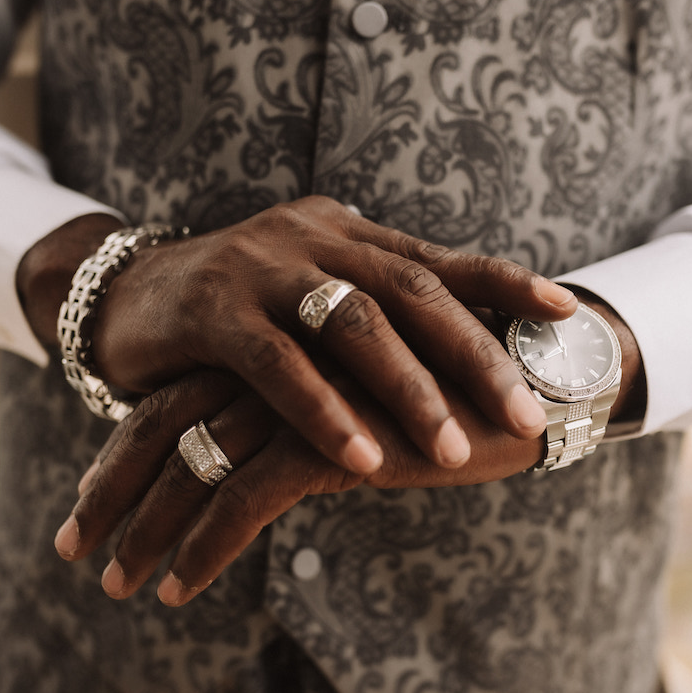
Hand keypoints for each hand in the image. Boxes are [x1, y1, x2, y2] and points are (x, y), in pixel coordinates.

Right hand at [18, 197, 576, 473]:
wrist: (124, 295)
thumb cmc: (236, 311)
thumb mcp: (310, 297)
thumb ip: (370, 309)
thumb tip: (455, 346)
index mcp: (346, 233)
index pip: (437, 257)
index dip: (505, 282)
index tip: (566, 312)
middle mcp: (312, 238)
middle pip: (411, 292)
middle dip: (475, 355)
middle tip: (527, 414)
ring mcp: (261, 267)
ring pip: (352, 325)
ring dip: (407, 391)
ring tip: (452, 453)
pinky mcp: (213, 310)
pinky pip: (279, 365)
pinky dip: (324, 412)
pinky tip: (363, 459)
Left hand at [54, 366, 544, 604]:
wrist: (531, 380)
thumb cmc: (451, 392)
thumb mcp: (363, 399)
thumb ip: (311, 410)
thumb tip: (271, 454)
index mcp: (276, 344)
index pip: (177, 395)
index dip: (127, 451)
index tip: (94, 500)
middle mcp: (276, 360)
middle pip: (164, 423)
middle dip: (112, 490)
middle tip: (75, 545)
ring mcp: (300, 396)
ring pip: (193, 464)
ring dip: (146, 529)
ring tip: (118, 583)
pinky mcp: (332, 436)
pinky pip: (244, 498)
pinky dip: (204, 546)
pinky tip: (177, 588)